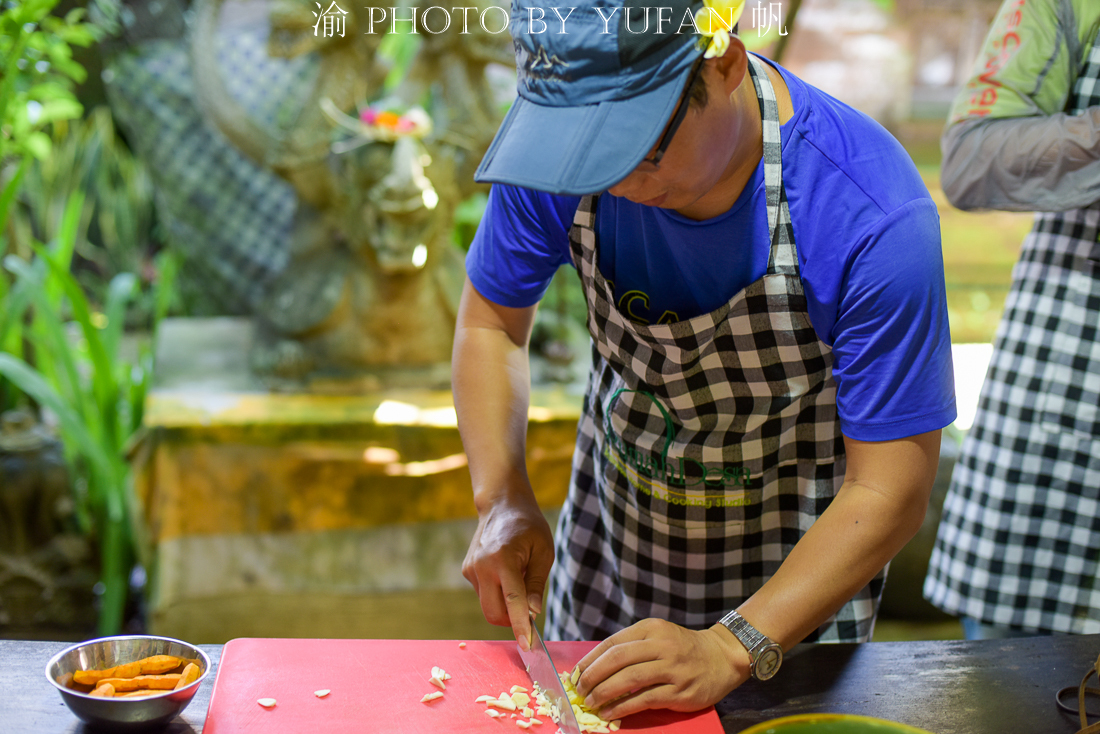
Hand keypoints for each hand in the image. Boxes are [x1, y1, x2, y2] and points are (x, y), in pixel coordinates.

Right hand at [462, 488, 554, 649]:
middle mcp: (482, 566)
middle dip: (510, 620)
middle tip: (528, 612)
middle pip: (493, 612)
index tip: (527, 645)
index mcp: (503, 559)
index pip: (512, 601)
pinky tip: (506, 572)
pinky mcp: (467, 570)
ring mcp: (471, 569)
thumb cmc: (529, 526)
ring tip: (518, 577)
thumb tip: (533, 613)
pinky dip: (497, 593)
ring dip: (505, 604)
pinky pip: (484, 594)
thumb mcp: (544, 551)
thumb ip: (537, 583)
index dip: (520, 625)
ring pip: (488, 605)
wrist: (501, 505)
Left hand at [573, 618, 750, 719]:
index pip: (613, 643)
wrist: (721, 658)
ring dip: (605, 692)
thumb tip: (594, 667)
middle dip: (593, 676)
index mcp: (651, 629)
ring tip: (591, 702)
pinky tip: (610, 712)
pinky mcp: (680, 691)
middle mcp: (662, 645)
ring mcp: (673, 668)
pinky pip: (645, 699)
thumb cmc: (681, 649)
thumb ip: (631, 647)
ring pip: (630, 679)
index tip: (575, 673)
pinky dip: (623, 706)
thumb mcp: (658, 636)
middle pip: (618, 659)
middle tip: (579, 690)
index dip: (591, 660)